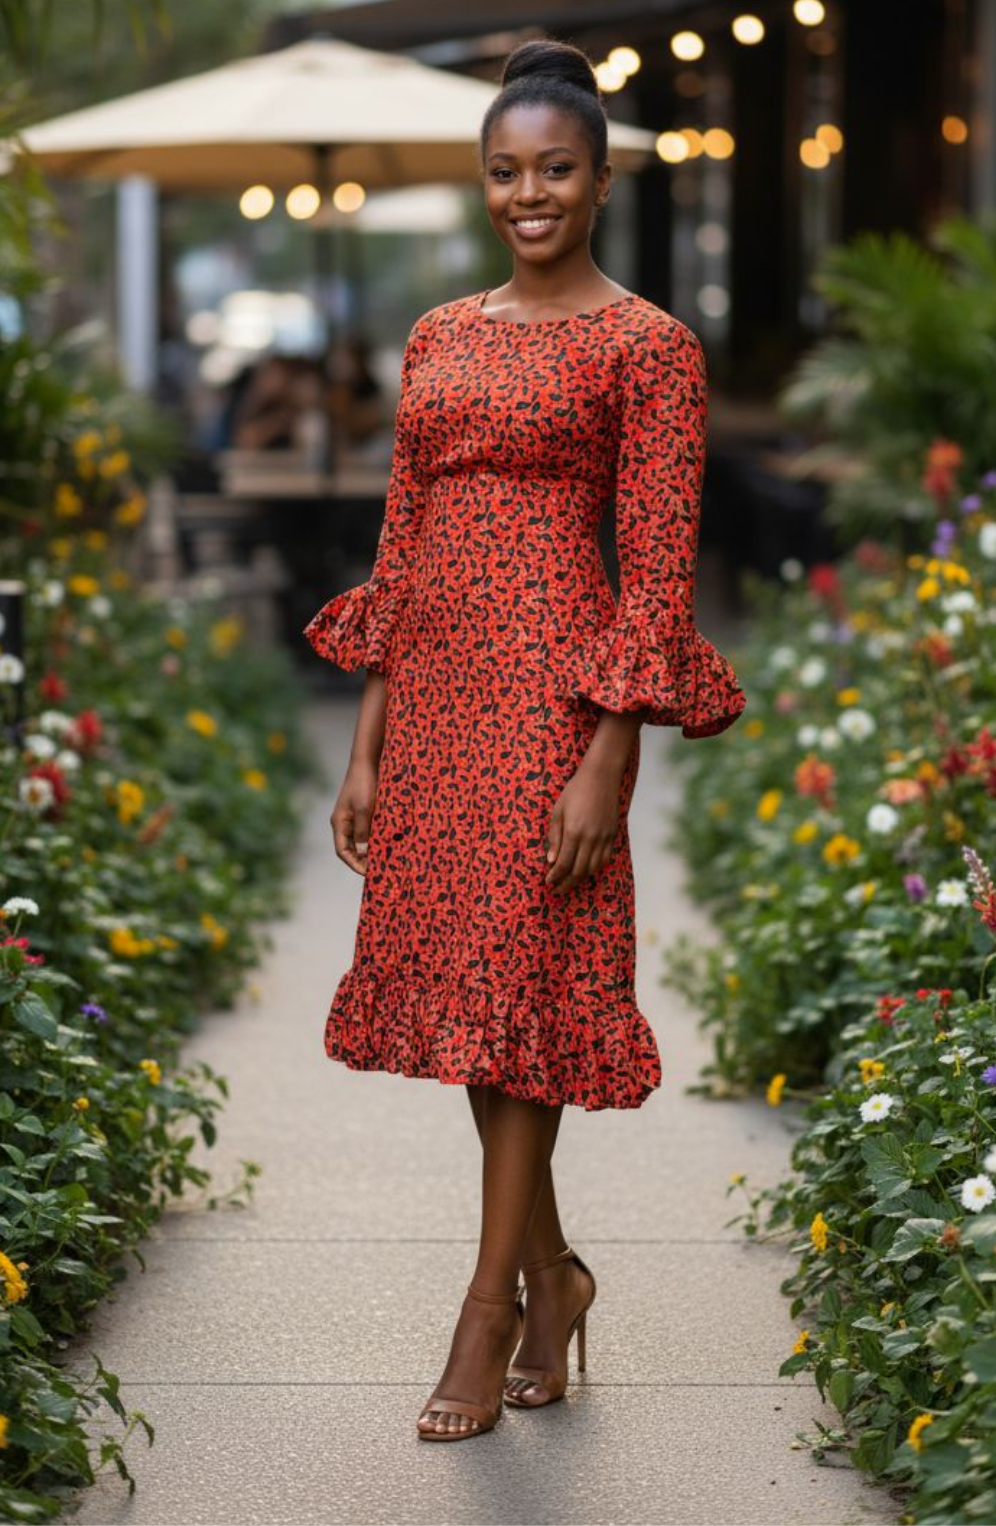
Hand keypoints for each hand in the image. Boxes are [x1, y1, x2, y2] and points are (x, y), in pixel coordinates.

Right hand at [331, 757, 378, 875]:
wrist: (367, 761)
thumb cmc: (363, 784)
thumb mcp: (364, 809)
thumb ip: (363, 831)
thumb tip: (363, 852)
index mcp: (339, 823)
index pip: (342, 851)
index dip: (354, 864)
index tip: (368, 873)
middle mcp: (344, 822)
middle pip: (350, 848)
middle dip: (363, 861)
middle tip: (379, 869)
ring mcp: (353, 817)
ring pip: (360, 841)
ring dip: (370, 851)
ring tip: (385, 860)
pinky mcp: (364, 811)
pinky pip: (368, 831)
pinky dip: (375, 839)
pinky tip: (387, 844)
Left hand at [544, 759, 622, 893]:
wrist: (601, 777)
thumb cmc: (575, 791)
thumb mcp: (558, 811)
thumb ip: (554, 837)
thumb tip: (551, 860)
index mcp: (574, 832)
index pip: (563, 863)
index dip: (555, 876)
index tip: (548, 882)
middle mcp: (590, 838)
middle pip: (578, 870)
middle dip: (566, 883)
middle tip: (557, 889)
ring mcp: (603, 838)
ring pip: (592, 868)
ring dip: (580, 878)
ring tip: (569, 882)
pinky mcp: (612, 835)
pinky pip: (604, 859)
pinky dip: (594, 868)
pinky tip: (585, 870)